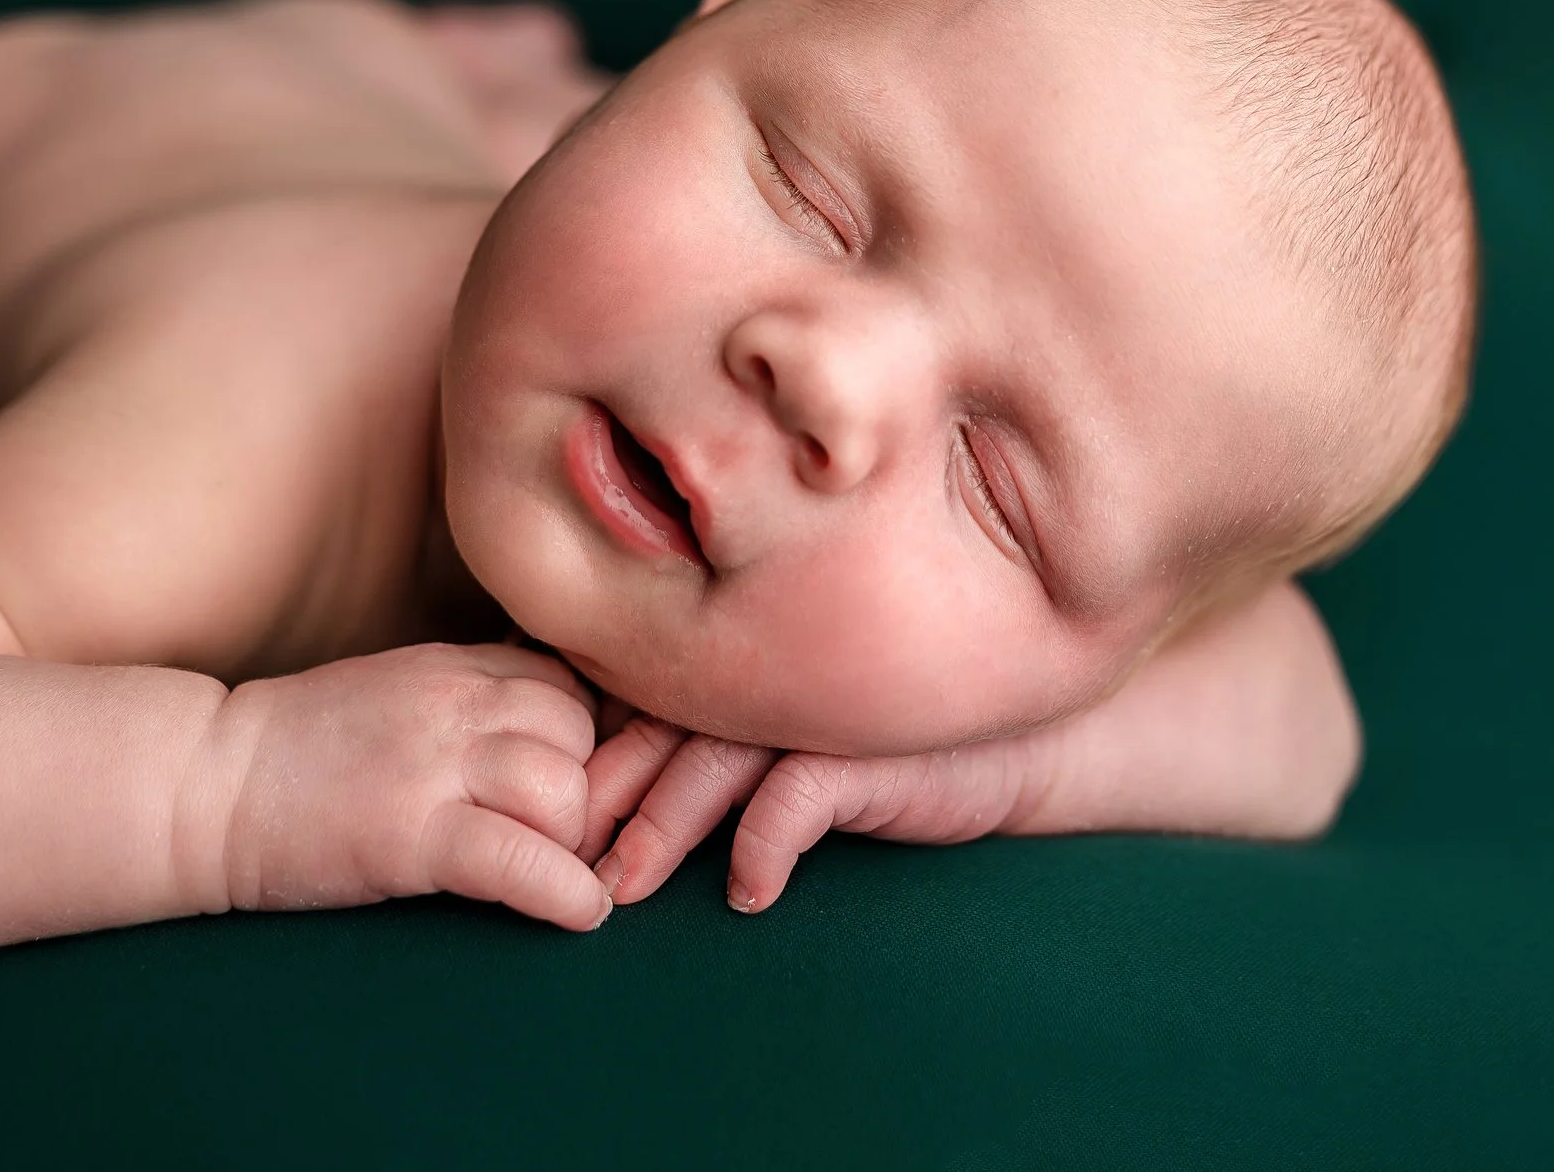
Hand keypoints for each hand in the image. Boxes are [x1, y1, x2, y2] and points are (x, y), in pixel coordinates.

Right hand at [209, 642, 612, 930]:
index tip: (571, 791)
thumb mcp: (396, 693)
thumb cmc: (297, 751)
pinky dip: (566, 893)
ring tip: (546, 873)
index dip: (585, 748)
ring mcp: (433, 765)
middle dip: (588, 797)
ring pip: (564, 792)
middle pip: (582, 737)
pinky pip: (523, 860)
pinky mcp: (412, 833)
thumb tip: (547, 730)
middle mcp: (454, 703)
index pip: (570, 689)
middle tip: (558, 842)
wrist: (204, 783)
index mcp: (453, 668)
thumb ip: (468, 700)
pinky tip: (577, 912)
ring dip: (572, 844)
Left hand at [582, 579, 1360, 913]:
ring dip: (663, 825)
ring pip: (715, 763)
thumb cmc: (897, 732)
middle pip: (660, 729)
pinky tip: (746, 890)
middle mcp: (769, 674)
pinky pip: (804, 797)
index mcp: (740, 663)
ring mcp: (818, 708)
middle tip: (548, 849)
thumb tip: (619, 783)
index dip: (584, 749)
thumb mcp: (797, 734)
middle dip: (602, 792)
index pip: (640, 698)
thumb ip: (722, 737)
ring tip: (622, 883)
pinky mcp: (870, 748)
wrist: (1024, 736)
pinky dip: (769, 841)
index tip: (530, 803)